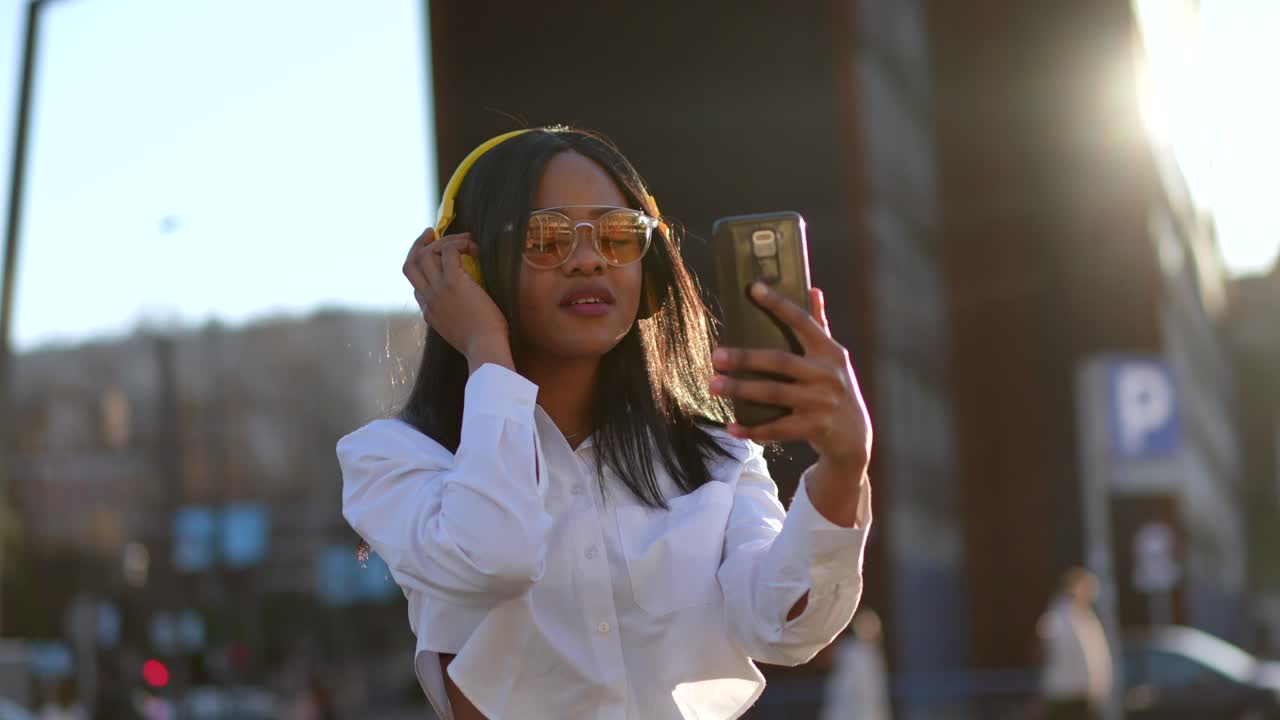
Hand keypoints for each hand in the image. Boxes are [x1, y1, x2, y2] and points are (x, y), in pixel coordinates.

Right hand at [403, 228, 511, 369]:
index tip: (434, 259)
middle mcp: (429, 299)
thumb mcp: (461, 332)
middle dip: (417, 245)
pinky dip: (460, 244)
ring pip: (426, 253)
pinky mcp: (453, 282)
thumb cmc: (483, 344)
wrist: (485, 349)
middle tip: (431, 233)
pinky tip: (474, 247)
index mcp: (429, 313)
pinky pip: (449, 251)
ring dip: (444, 241)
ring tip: (464, 239)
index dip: (423, 268)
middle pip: (410, 264)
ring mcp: (438, 290)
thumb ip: (456, 318)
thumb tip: (468, 305)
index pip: (416, 286)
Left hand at [709, 282, 871, 472]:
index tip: (754, 288)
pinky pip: (778, 428)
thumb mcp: (834, 358)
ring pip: (774, 393)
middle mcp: (827, 374)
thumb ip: (821, 325)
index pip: (802, 321)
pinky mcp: (815, 428)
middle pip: (780, 361)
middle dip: (745, 358)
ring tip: (713, 385)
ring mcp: (822, 402)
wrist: (854, 437)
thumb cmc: (837, 389)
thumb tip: (813, 289)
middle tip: (715, 355)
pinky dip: (753, 429)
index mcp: (830, 352)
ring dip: (741, 390)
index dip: (779, 304)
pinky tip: (731, 427)